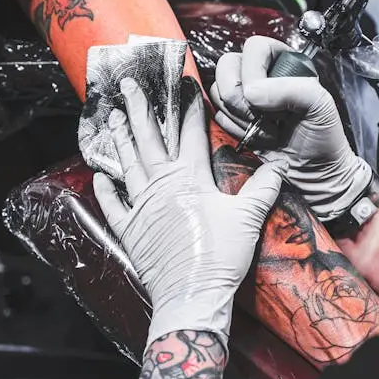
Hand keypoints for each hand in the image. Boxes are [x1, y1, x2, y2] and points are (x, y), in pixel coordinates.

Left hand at [93, 78, 285, 356]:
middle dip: (139, 109)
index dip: (188, 108)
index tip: (184, 85)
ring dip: (120, 139)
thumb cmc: (221, 256)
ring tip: (112, 116)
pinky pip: (112, 204)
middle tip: (128, 84)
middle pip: (149, 140)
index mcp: (191, 178)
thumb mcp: (248, 219)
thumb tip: (279, 167)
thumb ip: (261, 189)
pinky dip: (105, 188)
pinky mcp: (129, 229)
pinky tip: (99, 173)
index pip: (190, 134)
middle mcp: (162, 185)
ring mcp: (141, 206)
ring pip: (128, 164)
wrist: (192, 294)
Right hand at [209, 36, 370, 219]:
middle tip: (262, 116)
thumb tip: (251, 91)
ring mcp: (244, 97)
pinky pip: (216, 114)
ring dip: (240, 117)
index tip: (263, 99)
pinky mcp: (234, 118)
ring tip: (266, 129)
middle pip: (226, 66)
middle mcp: (261, 74)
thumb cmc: (323, 139)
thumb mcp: (320, 106)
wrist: (314, 174)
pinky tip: (257, 137)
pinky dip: (234, 129)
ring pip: (218, 91)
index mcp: (284, 61)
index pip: (254, 48)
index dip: (252, 72)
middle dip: (239, 97)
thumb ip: (292, 89)